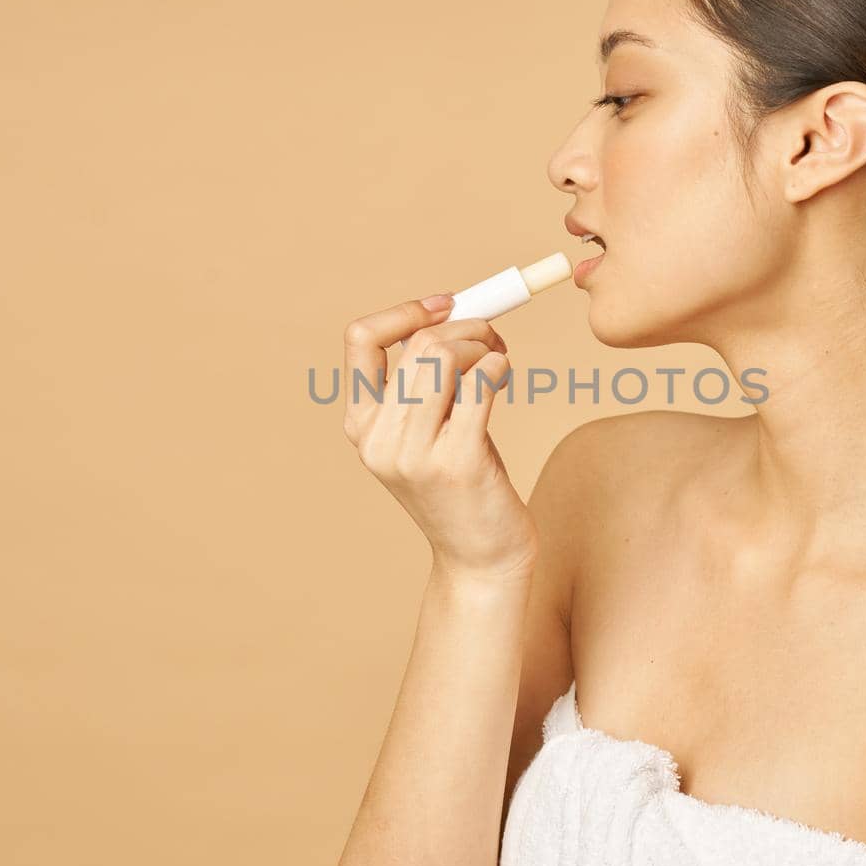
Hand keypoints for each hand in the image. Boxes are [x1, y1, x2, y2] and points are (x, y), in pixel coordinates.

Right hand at [342, 295, 536, 579]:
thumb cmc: (462, 487)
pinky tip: (505, 376)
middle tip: (493, 338)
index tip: (446, 306)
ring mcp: (414, 454)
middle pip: (419, 345)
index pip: (360, 339)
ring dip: (484, 344)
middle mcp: (378, 440)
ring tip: (500, 359)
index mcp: (361, 426)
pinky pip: (479, 383)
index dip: (405, 312)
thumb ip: (427, 382)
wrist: (480, 559)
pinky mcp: (456, 463)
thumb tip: (454, 314)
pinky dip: (497, 366)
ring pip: (446, 357)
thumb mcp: (427, 432)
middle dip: (465, 326)